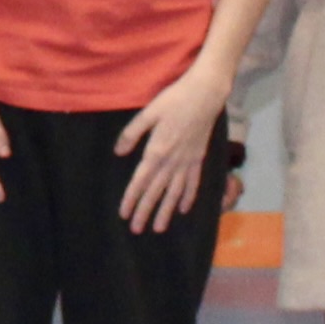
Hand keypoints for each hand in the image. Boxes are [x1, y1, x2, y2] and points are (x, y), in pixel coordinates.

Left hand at [115, 60, 234, 234]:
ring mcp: (187, 161)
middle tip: (136, 229)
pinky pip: (193, 182)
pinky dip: (188, 197)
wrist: (205, 94)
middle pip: (156, 191)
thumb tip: (118, 153)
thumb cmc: (174, 99)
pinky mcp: (199, 157)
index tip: (124, 214)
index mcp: (157, 150)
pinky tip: (183, 209)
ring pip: (175, 192)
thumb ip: (132, 133)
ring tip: (159, 228)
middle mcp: (172, 160)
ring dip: (166, 211)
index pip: (141, 180)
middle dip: (145, 211)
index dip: (131, 198)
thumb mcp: (148, 112)